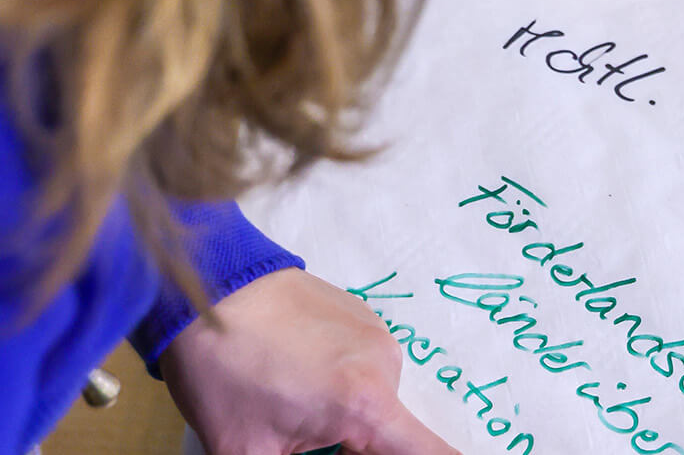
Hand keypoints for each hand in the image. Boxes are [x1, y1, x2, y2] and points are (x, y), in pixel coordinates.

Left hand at [161, 268, 460, 454]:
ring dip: (350, 417)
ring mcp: (378, 335)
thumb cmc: (223, 366)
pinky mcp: (365, 316)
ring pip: (378, 401)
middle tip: (307, 443)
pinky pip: (367, 368)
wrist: (208, 288)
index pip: (432, 454)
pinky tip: (298, 378)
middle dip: (360, 448)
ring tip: (293, 405)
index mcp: (364, 404)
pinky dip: (344, 384)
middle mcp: (385, 364)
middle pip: (393, 434)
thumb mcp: (246, 452)